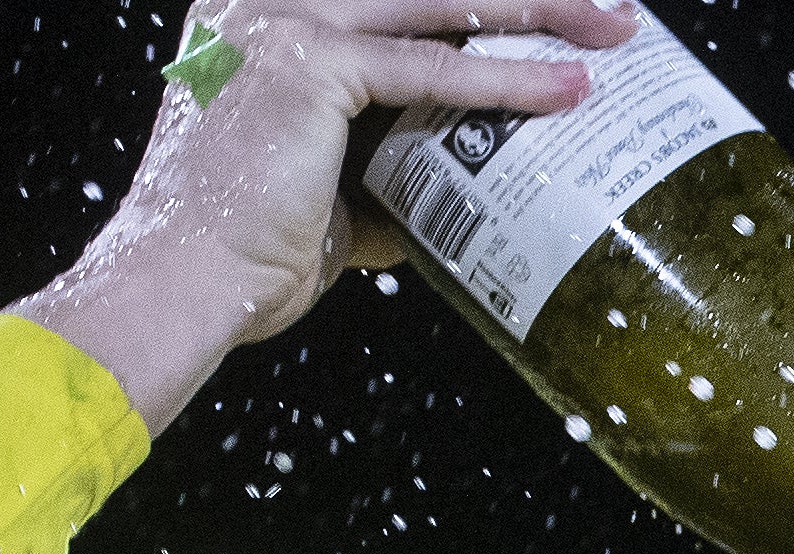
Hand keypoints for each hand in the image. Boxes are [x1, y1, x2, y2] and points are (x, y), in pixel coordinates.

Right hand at [20, 0, 641, 435]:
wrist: (181, 284)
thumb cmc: (245, 250)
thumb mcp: (330, 189)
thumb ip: (389, 167)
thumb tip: (464, 195)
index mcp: (265, 12)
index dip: (481, 1)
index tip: (549, 11)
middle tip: (610, 10)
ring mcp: (277, 15)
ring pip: (438, 1)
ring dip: (537, 12)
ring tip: (612, 31)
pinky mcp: (303, 58)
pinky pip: (430, 69)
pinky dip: (505, 83)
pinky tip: (565, 94)